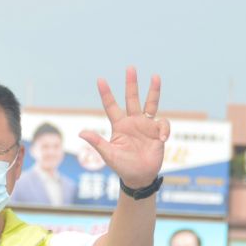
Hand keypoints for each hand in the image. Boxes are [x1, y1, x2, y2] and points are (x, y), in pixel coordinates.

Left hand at [80, 67, 169, 188]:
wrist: (140, 177)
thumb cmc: (122, 166)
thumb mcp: (109, 154)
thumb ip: (97, 142)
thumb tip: (81, 133)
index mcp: (119, 125)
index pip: (111, 106)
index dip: (106, 93)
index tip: (100, 80)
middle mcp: (132, 122)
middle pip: (132, 98)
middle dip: (131, 83)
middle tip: (130, 68)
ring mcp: (146, 125)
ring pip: (150, 103)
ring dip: (153, 91)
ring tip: (155, 76)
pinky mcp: (158, 131)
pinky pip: (162, 123)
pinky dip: (164, 129)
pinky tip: (162, 139)